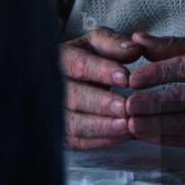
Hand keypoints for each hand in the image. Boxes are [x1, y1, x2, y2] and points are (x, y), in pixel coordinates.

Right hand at [61, 26, 141, 149]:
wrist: (70, 80)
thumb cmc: (88, 58)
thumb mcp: (99, 43)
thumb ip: (115, 43)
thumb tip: (133, 49)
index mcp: (61, 57)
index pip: (79, 64)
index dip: (102, 71)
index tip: (125, 77)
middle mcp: (51, 86)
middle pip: (73, 96)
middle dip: (101, 103)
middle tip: (124, 106)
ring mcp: (53, 112)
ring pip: (74, 123)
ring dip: (102, 126)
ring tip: (126, 124)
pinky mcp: (61, 134)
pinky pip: (79, 141)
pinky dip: (101, 140)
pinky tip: (122, 136)